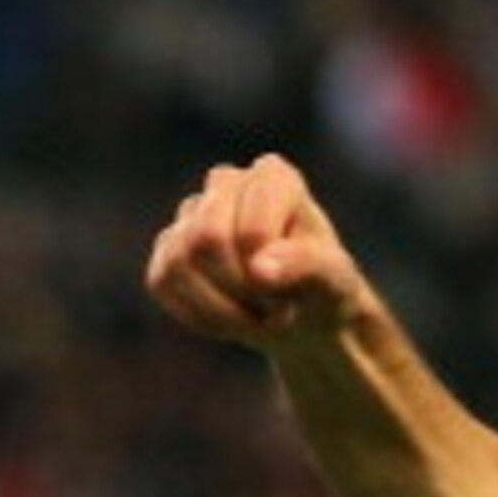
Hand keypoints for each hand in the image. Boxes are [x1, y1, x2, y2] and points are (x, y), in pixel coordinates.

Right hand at [144, 154, 369, 351]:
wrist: (305, 314)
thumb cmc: (324, 287)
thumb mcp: (335, 279)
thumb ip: (305, 265)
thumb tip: (259, 268)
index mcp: (274, 177)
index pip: (252, 230)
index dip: (268, 275)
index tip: (295, 295)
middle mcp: (226, 183)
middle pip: (206, 239)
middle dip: (241, 289)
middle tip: (274, 310)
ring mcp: (192, 212)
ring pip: (178, 261)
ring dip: (221, 308)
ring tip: (256, 315)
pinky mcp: (168, 247)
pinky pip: (162, 281)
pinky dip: (199, 315)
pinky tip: (230, 319)